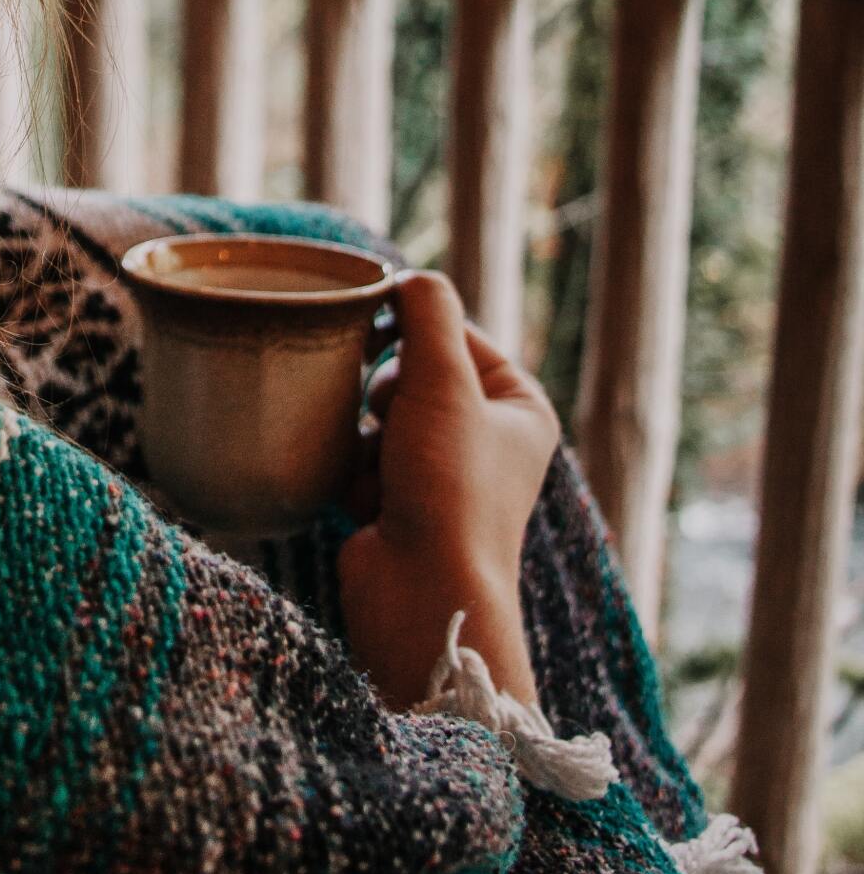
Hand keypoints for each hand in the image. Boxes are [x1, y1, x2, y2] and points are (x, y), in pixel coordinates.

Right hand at [337, 272, 557, 712]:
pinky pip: (361, 464)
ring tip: (375, 464)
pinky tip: (361, 499)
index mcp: (520, 409)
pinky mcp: (402, 510)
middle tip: (385, 412)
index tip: (375, 333)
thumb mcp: (443, 381)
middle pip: (413, 375)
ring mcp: (444, 480)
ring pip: (380, 419)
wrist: (423, 594)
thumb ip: (428, 313)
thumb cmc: (448, 488)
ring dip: (364, 435)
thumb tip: (407, 279)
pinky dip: (352, 474)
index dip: (413, 332)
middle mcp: (489, 443)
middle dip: (385, 392)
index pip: (456, 335)